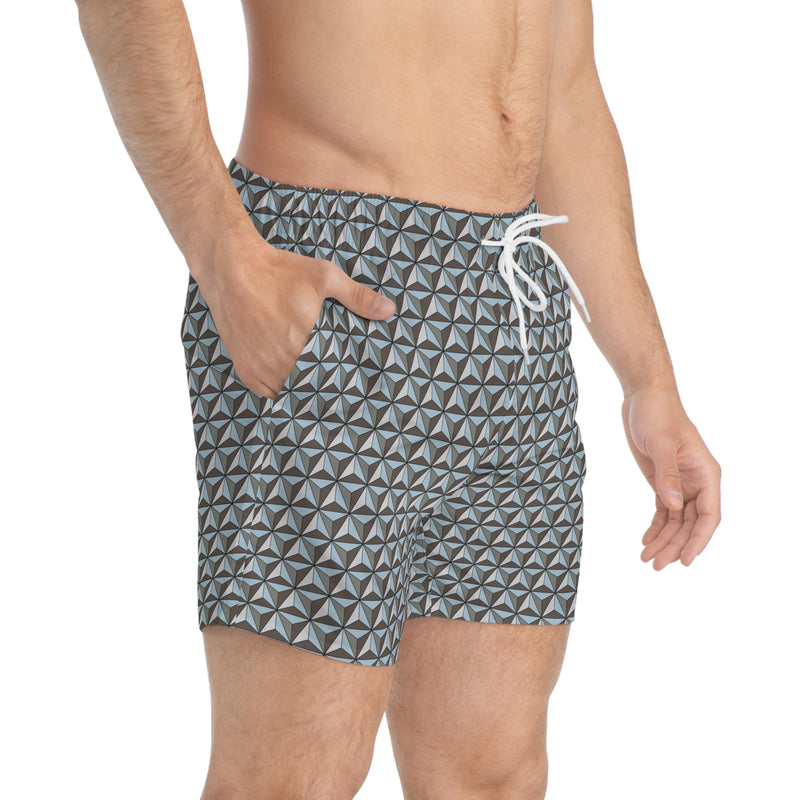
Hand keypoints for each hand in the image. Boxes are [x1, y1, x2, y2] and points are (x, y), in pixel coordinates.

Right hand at [195, 232, 395, 398]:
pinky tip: (289, 383)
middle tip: (335, 391)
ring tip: (314, 387)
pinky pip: (267, 394)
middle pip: (310, 388)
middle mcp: (282, 362)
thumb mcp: (324, 277)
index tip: (350, 386)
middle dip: (322, 388)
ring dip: (299, 390)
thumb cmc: (279, 272)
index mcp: (306, 344)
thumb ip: (357, 297)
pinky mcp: (247, 371)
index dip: (341, 382)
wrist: (232, 269)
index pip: (332, 378)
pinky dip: (278, 390)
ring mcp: (262, 370)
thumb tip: (389, 309)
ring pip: (288, 393)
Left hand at [620, 385, 721, 568]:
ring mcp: (680, 483)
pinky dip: (656, 527)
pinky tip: (646, 540)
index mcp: (707, 474)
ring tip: (646, 559)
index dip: (698, 540)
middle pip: (691, 524)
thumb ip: (668, 475)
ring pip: (676, 521)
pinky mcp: (663, 482)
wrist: (643, 398)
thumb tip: (674, 506)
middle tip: (655, 565)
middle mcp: (698, 482)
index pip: (708, 516)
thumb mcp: (662, 444)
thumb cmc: (657, 415)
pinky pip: (664, 512)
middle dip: (675, 546)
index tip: (685, 560)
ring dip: (663, 541)